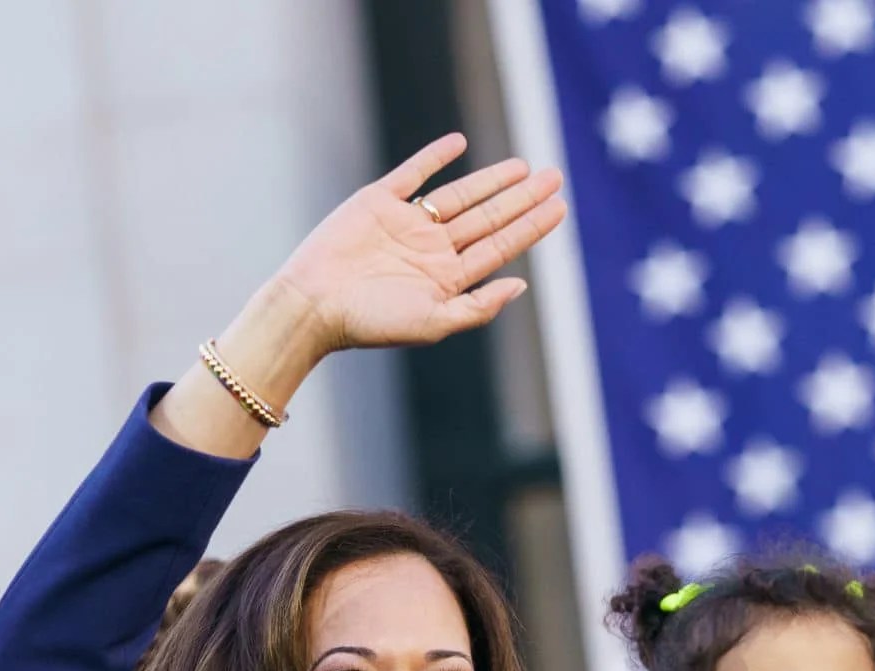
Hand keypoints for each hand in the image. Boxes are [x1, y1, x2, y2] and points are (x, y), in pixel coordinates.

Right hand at [273, 134, 565, 359]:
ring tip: (524, 166)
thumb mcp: (433, 323)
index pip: (500, 247)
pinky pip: (412, 174)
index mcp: (447, 278)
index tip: (561, 207)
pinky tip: (459, 144)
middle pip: (488, 218)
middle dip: (523, 199)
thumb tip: (522, 284)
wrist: (313, 304)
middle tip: (556, 177)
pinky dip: (434, 157)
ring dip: (491, 180)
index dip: (532, 227)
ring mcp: (406, 224)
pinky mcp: (377, 202)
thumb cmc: (371, 322)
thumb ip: (478, 306)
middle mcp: (431, 249)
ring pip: (460, 195)